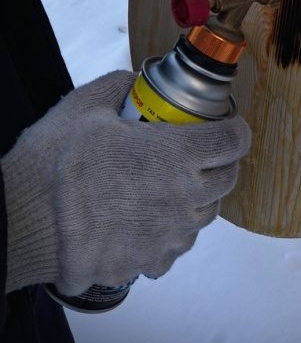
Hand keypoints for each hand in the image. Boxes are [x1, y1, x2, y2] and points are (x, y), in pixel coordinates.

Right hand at [1, 71, 250, 295]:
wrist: (21, 223)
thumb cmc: (54, 166)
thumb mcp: (85, 107)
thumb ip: (119, 86)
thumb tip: (134, 81)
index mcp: (174, 154)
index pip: (234, 141)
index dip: (236, 129)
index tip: (226, 125)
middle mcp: (182, 197)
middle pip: (228, 178)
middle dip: (219, 161)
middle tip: (197, 151)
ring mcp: (169, 235)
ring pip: (207, 213)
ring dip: (199, 196)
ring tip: (169, 184)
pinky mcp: (152, 262)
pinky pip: (178, 244)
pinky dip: (172, 229)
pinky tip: (148, 216)